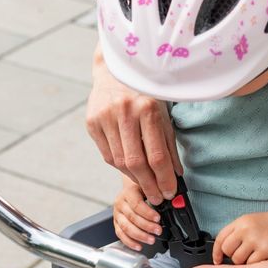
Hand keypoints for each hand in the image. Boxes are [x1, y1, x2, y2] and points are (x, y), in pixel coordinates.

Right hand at [86, 48, 181, 204]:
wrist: (116, 69)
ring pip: (119, 161)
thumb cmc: (146, 93)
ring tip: (146, 186)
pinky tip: (130, 170)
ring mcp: (105, 116)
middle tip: (157, 198)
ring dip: (134, 178)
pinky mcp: (92, 122)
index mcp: (148, 108)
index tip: (170, 193)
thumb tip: (175, 175)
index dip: (164, 179)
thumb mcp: (164, 114)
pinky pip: (107, 154)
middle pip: (136, 162)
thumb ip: (169, 145)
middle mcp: (125, 112)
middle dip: (149, 185)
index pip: (157, 155)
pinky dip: (120, 167)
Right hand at [112, 181, 162, 251]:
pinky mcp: (116, 223)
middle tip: (158, 230)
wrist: (130, 189)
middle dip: (146, 226)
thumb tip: (172, 200)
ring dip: (140, 235)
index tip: (158, 219)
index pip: (137, 204)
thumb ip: (157, 194)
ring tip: (151, 240)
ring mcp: (117, 214)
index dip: (147, 213)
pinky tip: (139, 245)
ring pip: (126, 227)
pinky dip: (130, 242)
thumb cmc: (141, 189)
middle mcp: (121, 203)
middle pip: (132, 217)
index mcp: (129, 192)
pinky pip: (121, 234)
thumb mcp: (149, 188)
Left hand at [212, 211, 267, 264]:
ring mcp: (255, 240)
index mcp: (241, 222)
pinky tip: (261, 257)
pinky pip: (250, 264)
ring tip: (254, 255)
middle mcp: (245, 229)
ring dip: (244, 262)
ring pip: (237, 259)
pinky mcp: (264, 250)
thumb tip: (223, 250)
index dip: (216, 252)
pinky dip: (254, 264)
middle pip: (227, 250)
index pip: (220, 238)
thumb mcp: (251, 222)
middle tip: (243, 255)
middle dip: (232, 256)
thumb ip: (237, 232)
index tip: (217, 260)